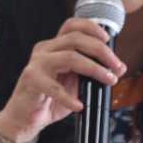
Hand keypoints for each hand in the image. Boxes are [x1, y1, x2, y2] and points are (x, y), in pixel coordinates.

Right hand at [0, 17, 124, 142]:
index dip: (91, 28)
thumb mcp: (74, 82)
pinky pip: (54, 87)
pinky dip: (69, 97)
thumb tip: (117, 68)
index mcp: (54, 46)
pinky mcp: (31, 80)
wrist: (24, 117)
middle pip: (76, 39)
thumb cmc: (49, 99)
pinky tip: (79, 106)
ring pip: (70, 57)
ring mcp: (37, 63)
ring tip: (108, 81)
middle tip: (117, 66)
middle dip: (102, 51)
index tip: (108, 39)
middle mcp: (44, 50)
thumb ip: (90, 72)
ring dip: (94, 69)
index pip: (72, 26)